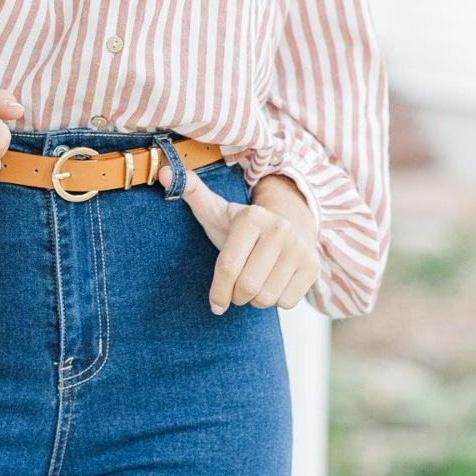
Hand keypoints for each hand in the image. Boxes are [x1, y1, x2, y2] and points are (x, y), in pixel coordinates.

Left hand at [158, 161, 322, 310]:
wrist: (287, 227)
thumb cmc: (240, 227)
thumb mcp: (214, 211)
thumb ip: (190, 193)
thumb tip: (163, 172)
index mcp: (252, 217)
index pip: (228, 267)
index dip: (218, 292)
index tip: (215, 303)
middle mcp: (279, 229)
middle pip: (246, 287)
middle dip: (236, 296)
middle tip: (237, 288)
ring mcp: (300, 247)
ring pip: (267, 298)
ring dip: (255, 300)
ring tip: (256, 282)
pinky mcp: (313, 266)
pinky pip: (286, 302)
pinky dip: (276, 300)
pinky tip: (275, 282)